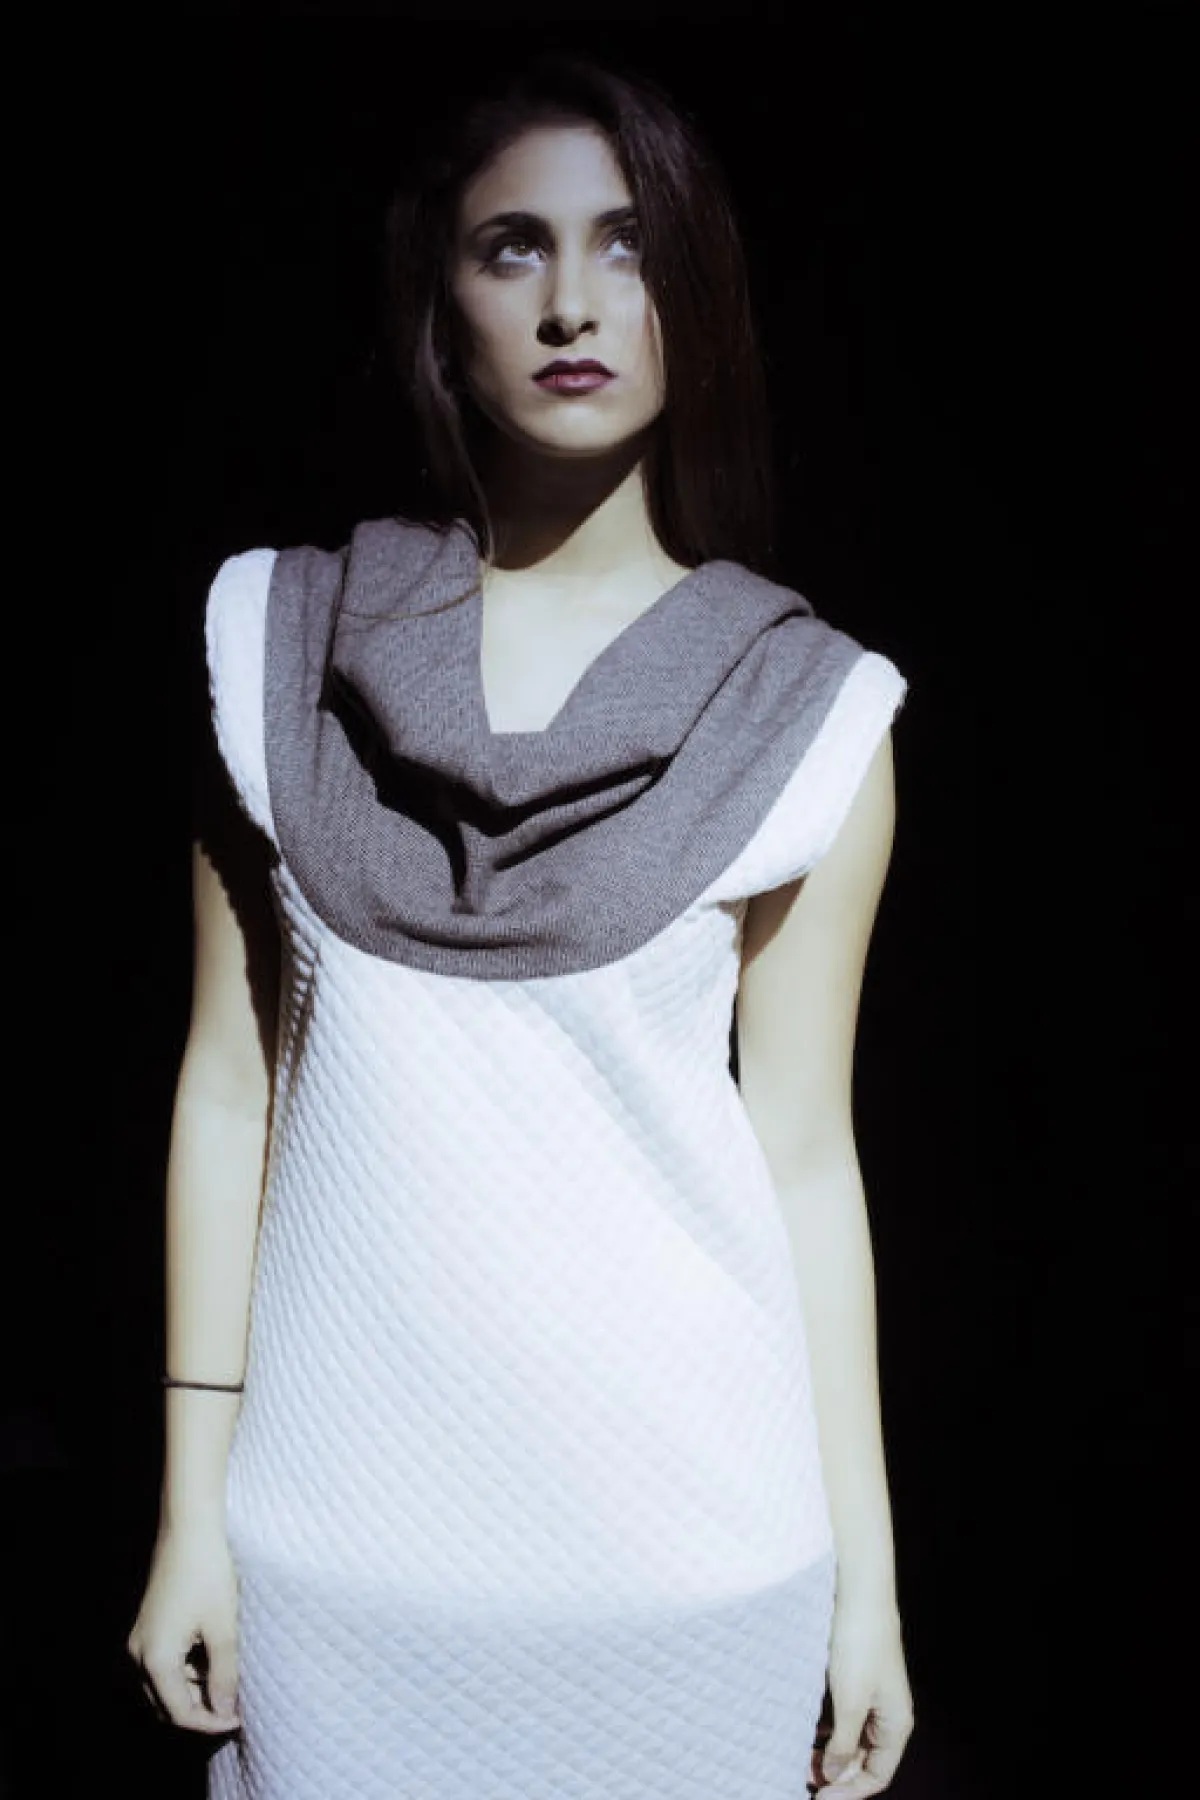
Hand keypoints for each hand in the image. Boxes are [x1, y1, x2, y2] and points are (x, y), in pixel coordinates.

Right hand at [126, 1524, 241, 1734]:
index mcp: (156, 1660)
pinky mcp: (147, 1626)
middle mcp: (139, 1655)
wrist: (189, 1529)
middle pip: (166, 1705)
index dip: (210, 1723)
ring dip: (193, 1691)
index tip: (238, 1719)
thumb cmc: (208, 1574)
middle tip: (233, 1706)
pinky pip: (163, 1664)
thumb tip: (224, 1711)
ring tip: (228, 1679)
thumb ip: (224, 1675)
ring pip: (164, 1686)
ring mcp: (140, 1640)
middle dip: (199, 1712)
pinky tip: (212, 1658)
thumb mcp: (223, 1628)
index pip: (180, 1713)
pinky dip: (186, 1671)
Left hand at [811, 1589, 914, 1794]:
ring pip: (851, 1739)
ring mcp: (872, 1696)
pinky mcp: (857, 1679)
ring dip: (829, 1753)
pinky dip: (827, 1730)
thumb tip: (834, 1777)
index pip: (877, 1776)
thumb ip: (842, 1744)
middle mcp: (887, 1714)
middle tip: (802, 1778)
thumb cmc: (859, 1644)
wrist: (858, 1591)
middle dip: (836, 1773)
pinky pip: (844, 1718)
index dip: (850, 1792)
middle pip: (864, 1760)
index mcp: (896, 1724)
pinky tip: (807, 1732)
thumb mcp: (849, 1700)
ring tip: (800, 1759)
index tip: (819, 1798)